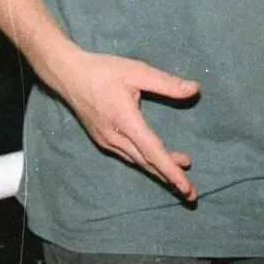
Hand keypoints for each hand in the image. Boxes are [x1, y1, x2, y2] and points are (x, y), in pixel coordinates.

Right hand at [51, 50, 199, 199]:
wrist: (67, 73)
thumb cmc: (102, 70)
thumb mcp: (137, 71)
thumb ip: (166, 83)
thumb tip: (195, 89)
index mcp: (126, 121)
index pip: (154, 152)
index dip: (172, 171)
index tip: (187, 188)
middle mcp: (115, 137)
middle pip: (147, 163)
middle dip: (170, 178)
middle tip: (191, 193)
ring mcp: (106, 140)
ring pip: (136, 161)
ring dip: (158, 170)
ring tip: (177, 176)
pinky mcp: (101, 139)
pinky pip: (126, 156)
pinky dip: (143, 162)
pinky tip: (151, 161)